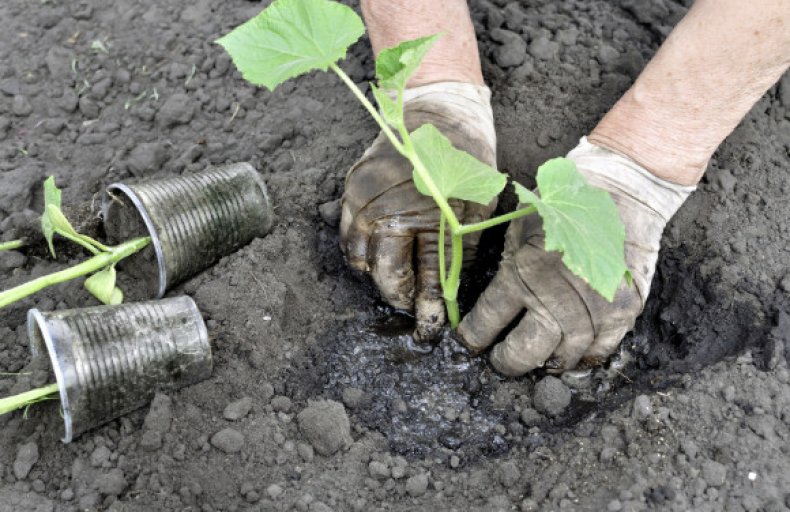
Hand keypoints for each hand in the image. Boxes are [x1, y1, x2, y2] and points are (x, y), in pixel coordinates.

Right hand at [340, 82, 496, 340]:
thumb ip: (460, 250)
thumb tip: (450, 290)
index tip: (430, 330)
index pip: (420, 281)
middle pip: (384, 277)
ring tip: (396, 278)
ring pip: (359, 261)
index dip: (426, 311)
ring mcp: (362, 202)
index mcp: (420, 219)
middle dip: (399, 299)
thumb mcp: (476, 207)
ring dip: (377, 275)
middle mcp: (384, 214)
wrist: (439, 110)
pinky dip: (359, 251)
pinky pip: (345, 234)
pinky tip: (378, 252)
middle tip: (412, 308)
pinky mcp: (350, 189)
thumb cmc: (466, 158)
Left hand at [458, 138, 694, 375]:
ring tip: (538, 358)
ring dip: (546, 363)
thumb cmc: (563, 204)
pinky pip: (600, 352)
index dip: (474, 338)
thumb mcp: (520, 227)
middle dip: (507, 361)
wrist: (623, 191)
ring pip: (563, 358)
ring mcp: (593, 308)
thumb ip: (507, 264)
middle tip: (502, 360)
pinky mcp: (623, 311)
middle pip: (524, 352)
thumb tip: (491, 303)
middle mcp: (556, 297)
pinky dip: (584, 358)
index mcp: (522, 272)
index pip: (487, 322)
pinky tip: (572, 354)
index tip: (470, 343)